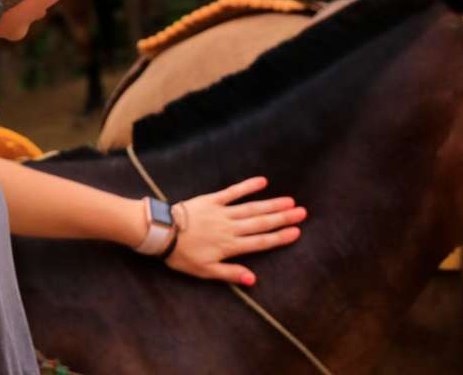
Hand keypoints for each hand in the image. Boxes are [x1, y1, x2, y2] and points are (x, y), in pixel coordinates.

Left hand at [164, 177, 304, 285]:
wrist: (161, 233)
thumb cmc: (181, 255)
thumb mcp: (205, 270)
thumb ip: (230, 273)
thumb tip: (253, 279)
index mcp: (230, 246)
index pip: (260, 242)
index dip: (280, 237)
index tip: (296, 232)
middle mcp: (230, 228)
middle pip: (261, 223)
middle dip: (283, 218)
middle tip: (302, 212)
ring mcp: (222, 212)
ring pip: (252, 208)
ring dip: (271, 204)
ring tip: (289, 201)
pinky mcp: (212, 200)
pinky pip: (232, 192)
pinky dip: (247, 186)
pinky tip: (262, 181)